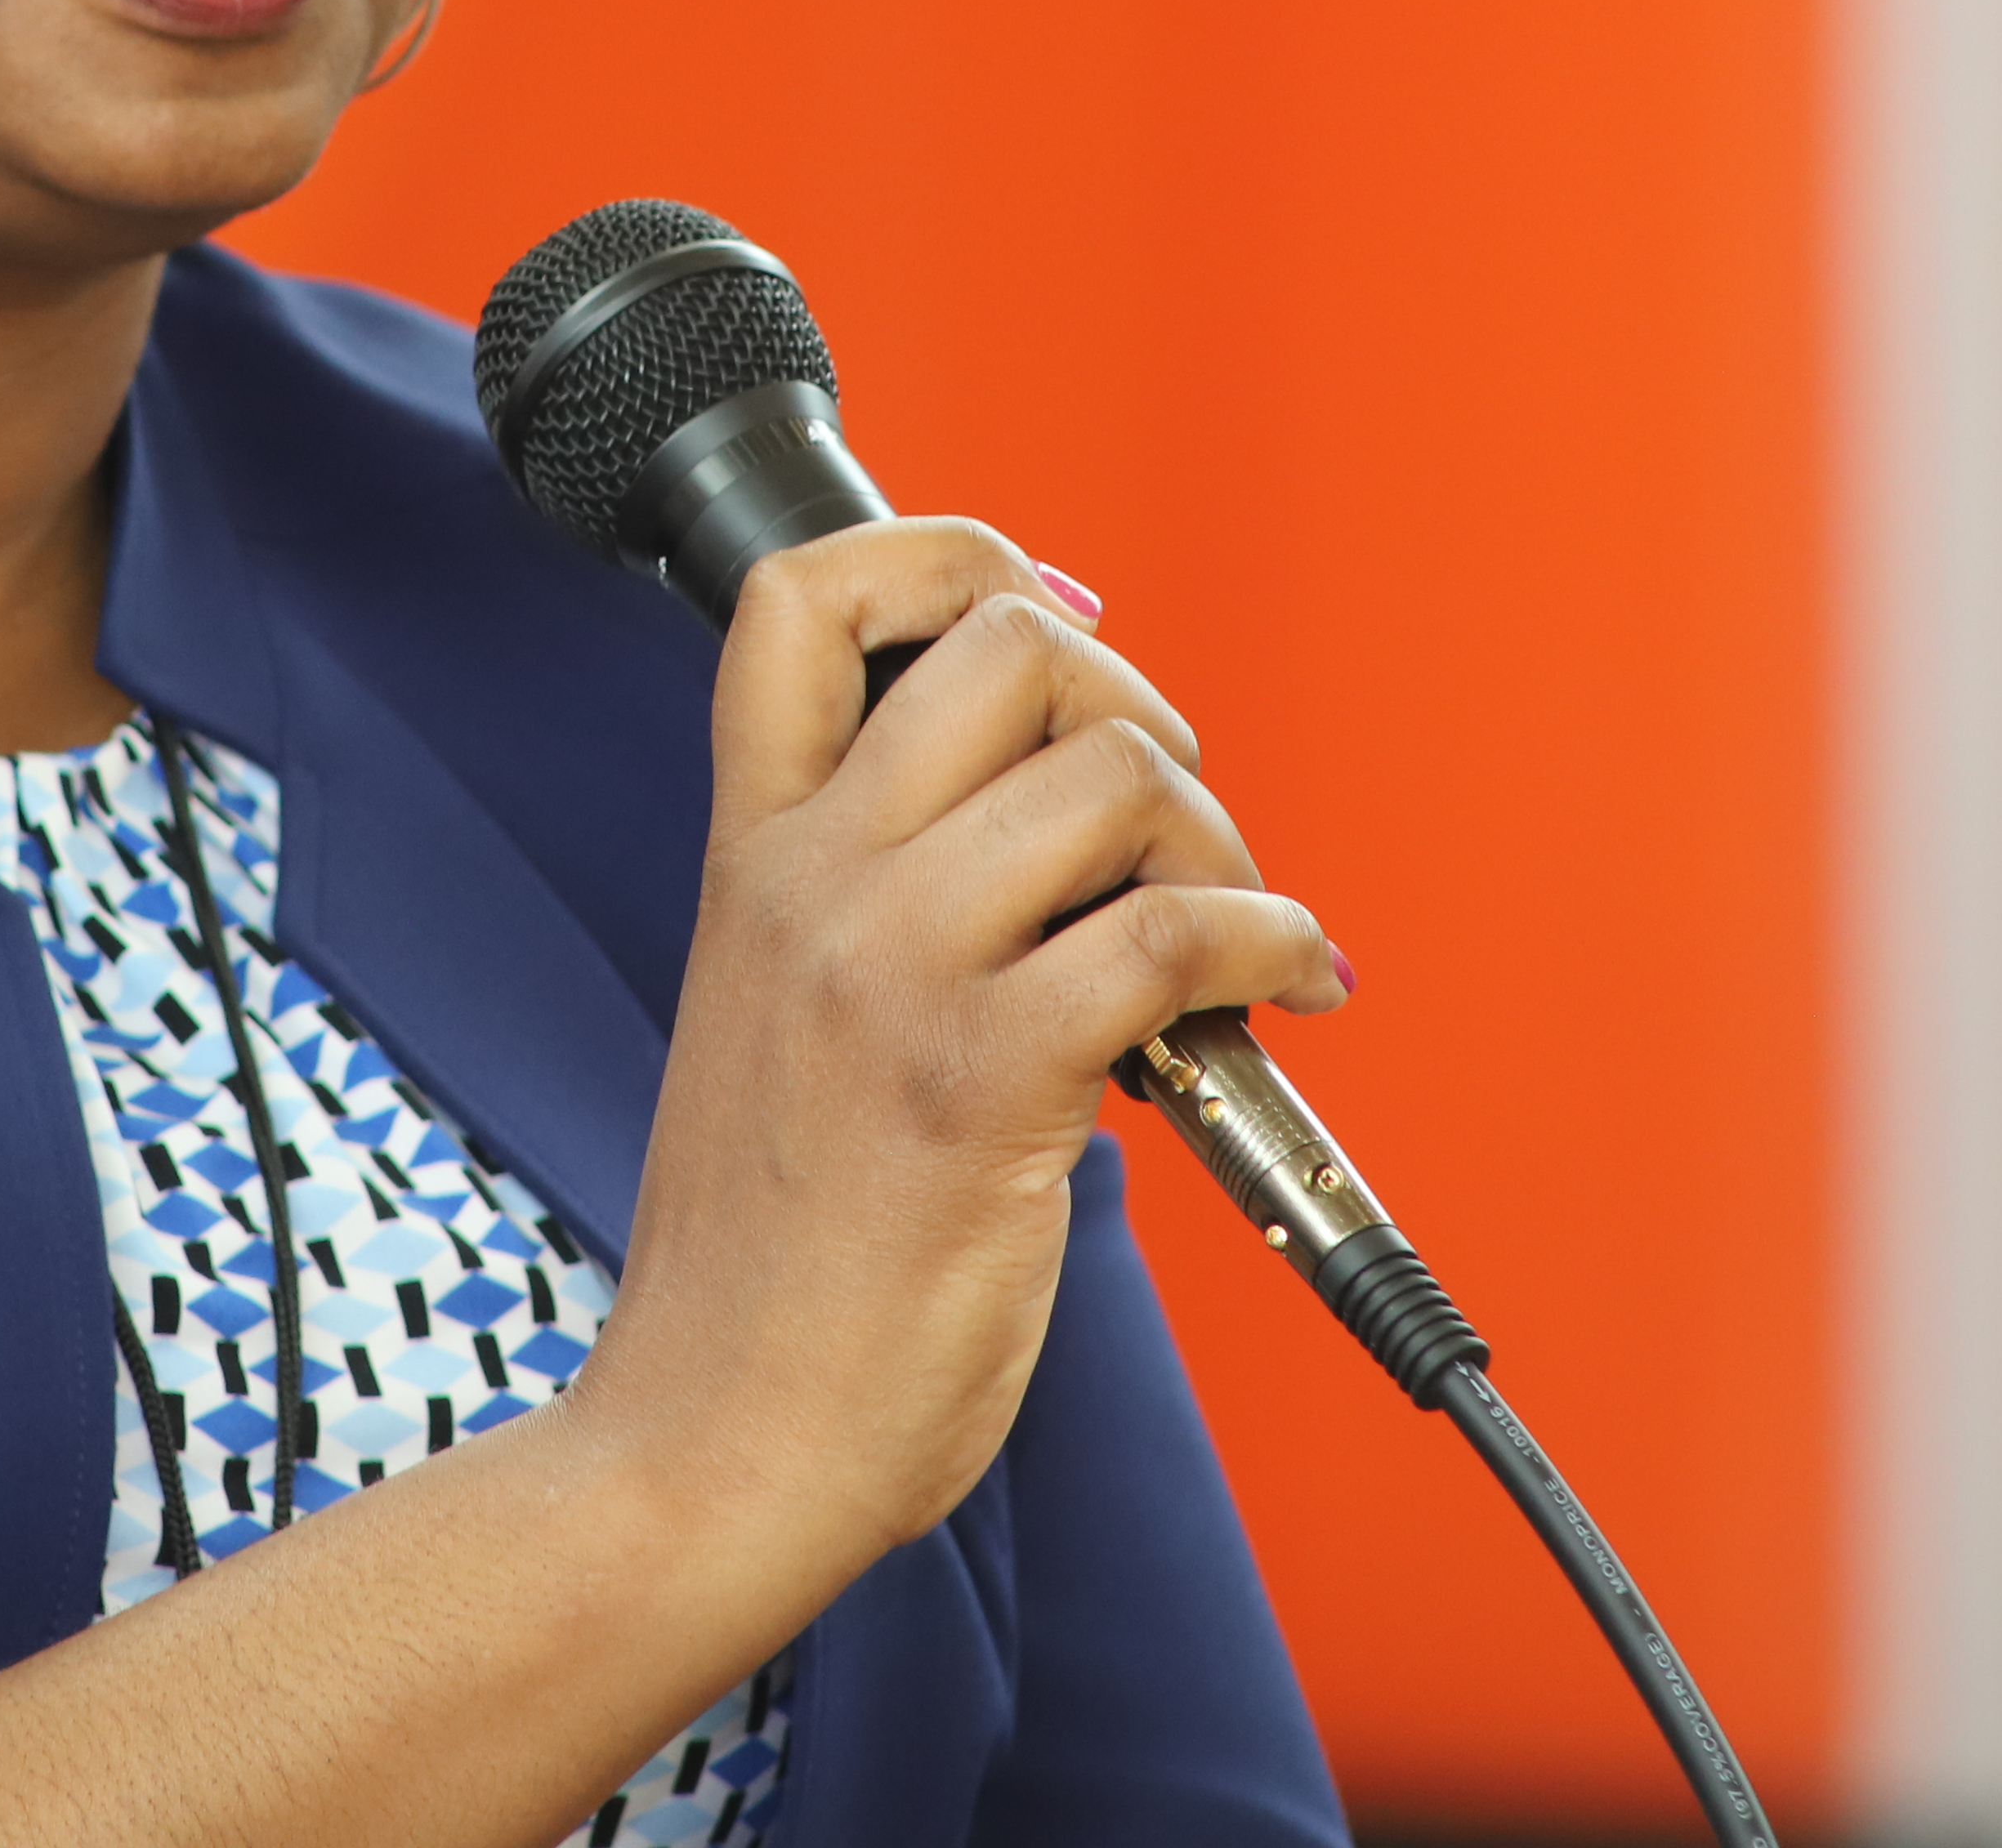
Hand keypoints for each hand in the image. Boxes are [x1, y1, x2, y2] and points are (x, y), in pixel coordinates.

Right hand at [559, 522, 1344, 1577]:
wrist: (714, 1445)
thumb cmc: (767, 1269)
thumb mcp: (777, 1024)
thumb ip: (876, 910)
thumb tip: (1070, 842)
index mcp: (747, 860)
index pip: (801, 599)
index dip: (945, 556)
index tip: (1050, 616)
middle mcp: (809, 885)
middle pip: (1005, 646)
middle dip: (1132, 706)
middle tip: (1167, 825)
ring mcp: (886, 974)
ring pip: (1111, 774)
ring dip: (1218, 842)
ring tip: (1228, 944)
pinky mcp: (978, 1082)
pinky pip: (1173, 936)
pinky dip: (1273, 946)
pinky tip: (1287, 996)